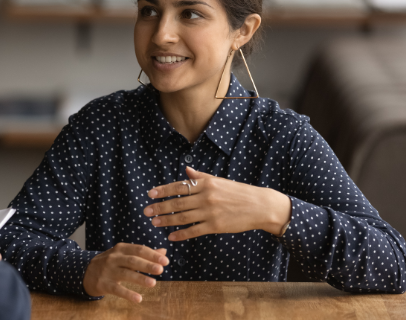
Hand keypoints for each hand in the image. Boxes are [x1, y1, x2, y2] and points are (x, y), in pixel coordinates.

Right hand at [82, 243, 168, 302]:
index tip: (165, 260)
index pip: (138, 249)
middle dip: (147, 264)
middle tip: (160, 270)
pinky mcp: (104, 284)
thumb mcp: (124, 255)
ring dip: (140, 278)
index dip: (152, 255)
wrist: (85, 272)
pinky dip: (128, 294)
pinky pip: (117, 289)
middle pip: (132, 260)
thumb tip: (164, 251)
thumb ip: (143, 254)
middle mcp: (114, 258)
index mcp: (120, 249)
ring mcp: (108, 271)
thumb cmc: (110, 263)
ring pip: (125, 274)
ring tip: (153, 283)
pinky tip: (138, 298)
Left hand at [143, 167, 290, 240]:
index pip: (179, 186)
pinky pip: (194, 231)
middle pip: (178, 203)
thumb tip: (186, 169)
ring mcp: (210, 212)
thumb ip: (201, 176)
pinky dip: (182, 234)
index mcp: (206, 183)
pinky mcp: (216, 226)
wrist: (259, 206)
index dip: (163, 190)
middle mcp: (206, 197)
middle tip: (146, 211)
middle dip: (160, 207)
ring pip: (183, 217)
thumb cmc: (238, 192)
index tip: (150, 194)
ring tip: (154, 222)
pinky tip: (171, 236)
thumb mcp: (219, 181)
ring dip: (167, 220)